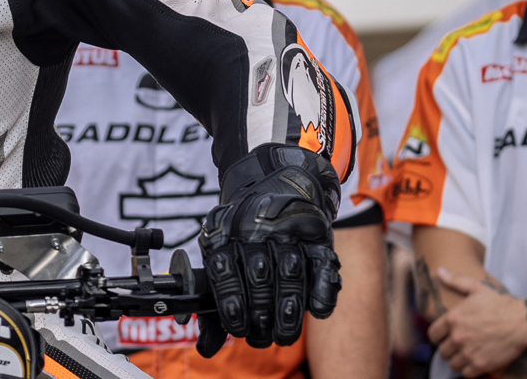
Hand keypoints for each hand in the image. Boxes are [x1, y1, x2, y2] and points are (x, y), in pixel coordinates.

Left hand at [196, 144, 343, 352]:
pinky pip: (321, 264)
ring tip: (284, 335)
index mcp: (223, 229)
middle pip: (259, 277)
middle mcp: (254, 225)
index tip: (238, 329)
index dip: (232, 307)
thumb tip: (205, 348)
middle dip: (262, 315)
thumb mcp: (221, 252)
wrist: (276, 179)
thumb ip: (215, 301)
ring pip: (290, 273)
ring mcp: (287, 225)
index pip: (224, 273)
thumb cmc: (243, 229)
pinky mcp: (315, 229)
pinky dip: (321, 290)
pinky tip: (317, 311)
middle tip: (263, 338)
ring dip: (289, 310)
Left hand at [428, 266, 526, 376]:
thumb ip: (456, 280)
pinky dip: (469, 370)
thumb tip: (439, 271)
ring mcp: (469, 352)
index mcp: (453, 318)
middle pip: (442, 351)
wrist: (523, 321)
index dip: (438, 336)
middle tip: (460, 345)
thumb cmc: (501, 303)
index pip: (432, 335)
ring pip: (453, 364)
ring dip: (458, 360)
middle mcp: (458, 336)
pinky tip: (476, 362)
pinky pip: (466, 374)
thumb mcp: (477, 287)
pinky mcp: (481, 364)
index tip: (445, 337)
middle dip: (449, 349)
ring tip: (467, 354)